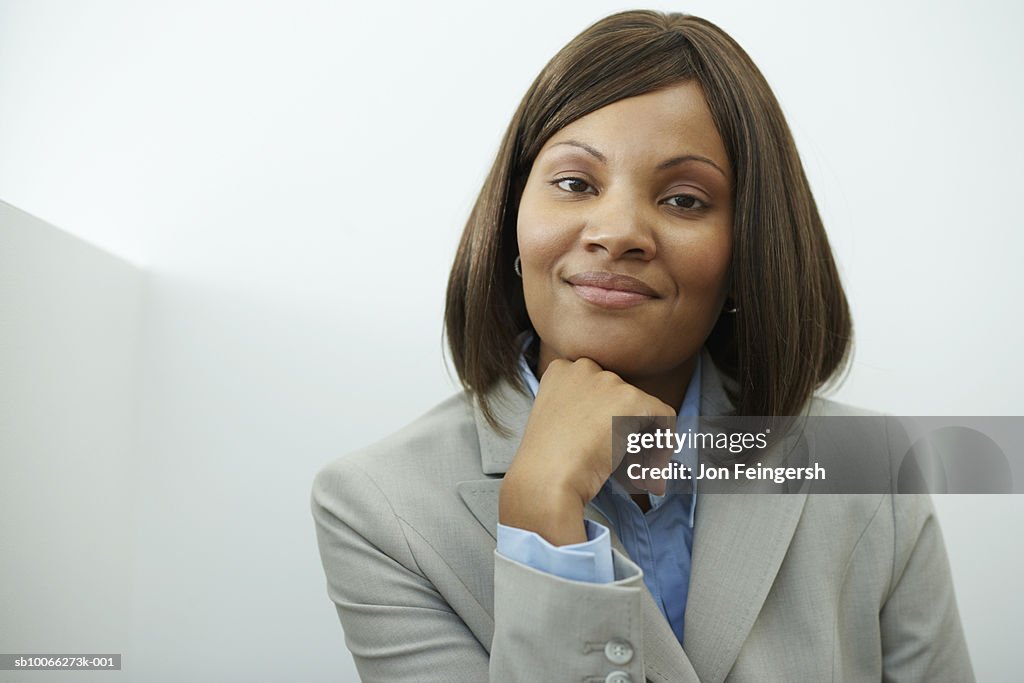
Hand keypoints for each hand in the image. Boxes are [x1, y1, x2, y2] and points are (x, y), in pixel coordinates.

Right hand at [498, 358, 675, 544]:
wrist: (546, 480)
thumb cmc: (546, 464)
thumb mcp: (557, 426)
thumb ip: (583, 415)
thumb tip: (618, 429)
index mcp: (561, 372)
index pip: (598, 389)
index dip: (607, 419)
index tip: (607, 446)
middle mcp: (584, 368)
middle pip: (622, 397)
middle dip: (629, 431)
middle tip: (627, 465)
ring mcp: (608, 382)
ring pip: (644, 409)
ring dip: (646, 442)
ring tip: (638, 475)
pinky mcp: (631, 399)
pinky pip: (665, 416)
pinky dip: (664, 444)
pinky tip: (651, 471)